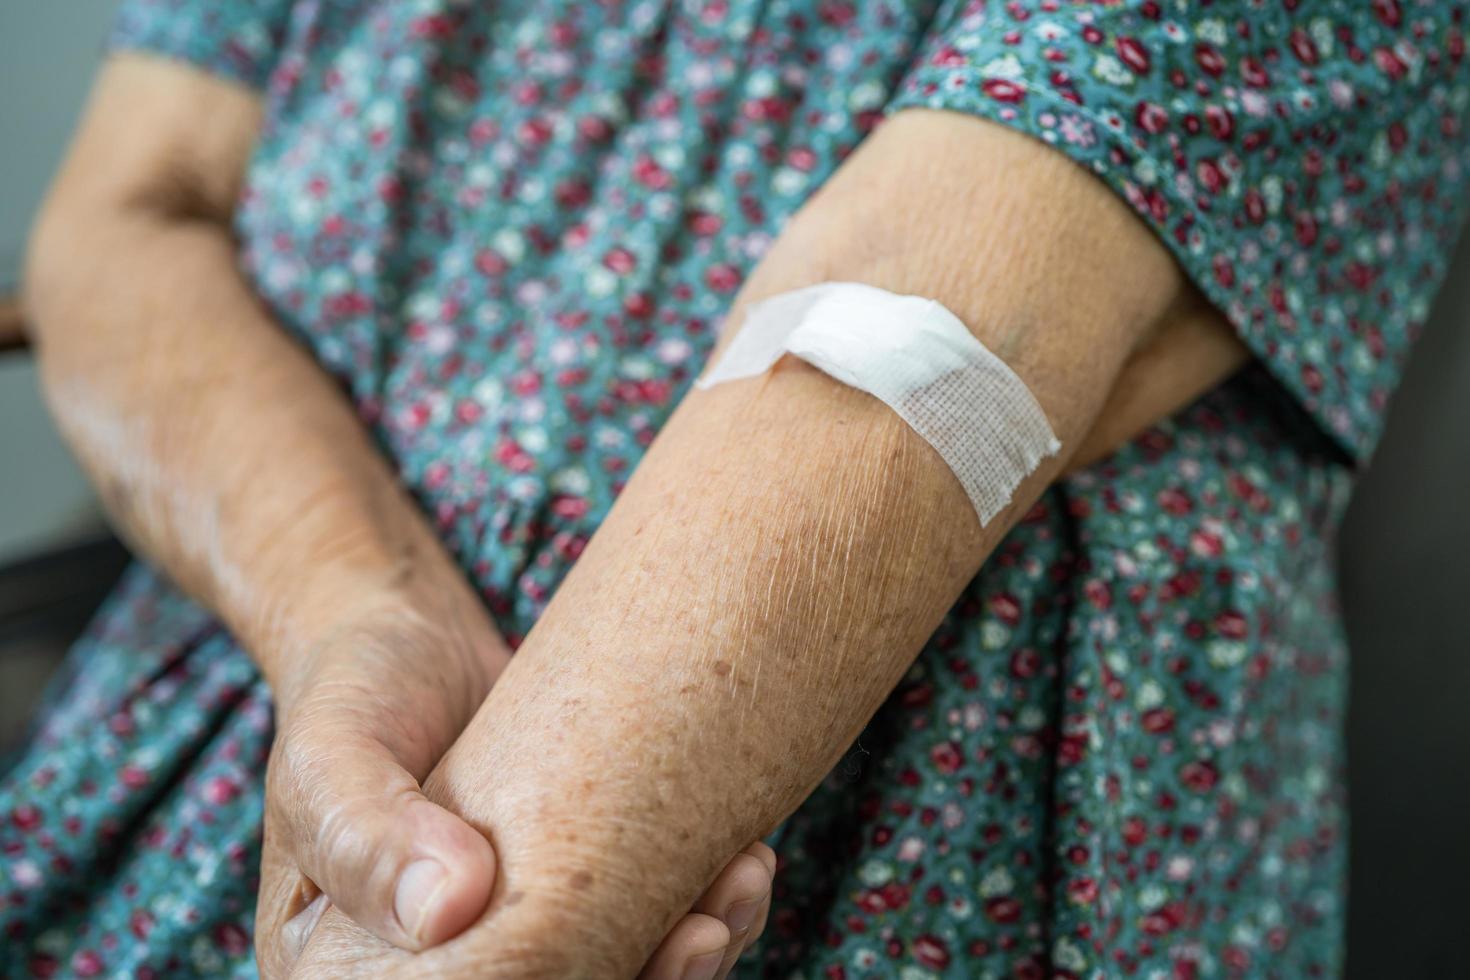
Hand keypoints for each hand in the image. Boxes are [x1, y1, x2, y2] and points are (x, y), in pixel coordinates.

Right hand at [254, 582, 774, 978]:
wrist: (407, 633)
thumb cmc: (352, 693)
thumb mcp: (329, 755)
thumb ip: (367, 834)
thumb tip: (448, 910)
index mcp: (370, 977)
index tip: (644, 965)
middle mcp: (460, 963)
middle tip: (707, 935)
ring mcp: (532, 917)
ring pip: (624, 966)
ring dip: (698, 948)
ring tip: (740, 887)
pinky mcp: (585, 869)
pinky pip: (652, 907)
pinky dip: (707, 895)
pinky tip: (746, 858)